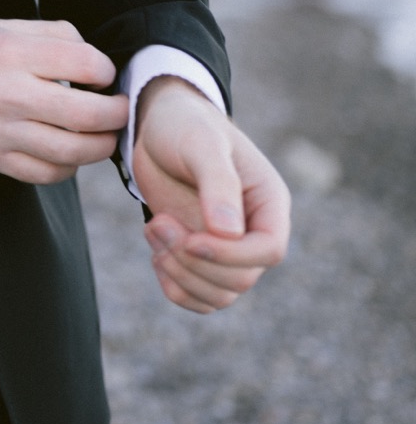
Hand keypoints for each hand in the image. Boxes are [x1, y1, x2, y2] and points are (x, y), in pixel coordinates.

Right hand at [0, 18, 128, 184]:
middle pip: (87, 115)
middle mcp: (9, 93)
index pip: (86, 64)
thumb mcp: (0, 25)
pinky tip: (69, 155)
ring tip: (102, 135)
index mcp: (13, 52)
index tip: (103, 74)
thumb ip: (50, 35)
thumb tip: (91, 57)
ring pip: (72, 153)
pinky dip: (67, 168)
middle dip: (115, 114)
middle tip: (119, 108)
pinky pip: (43, 174)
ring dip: (99, 146)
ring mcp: (0, 131)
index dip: (105, 71)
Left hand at [133, 76, 290, 313]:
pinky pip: (198, 298)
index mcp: (268, 201)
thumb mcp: (200, 143)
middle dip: (193, 261)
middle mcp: (254, 230)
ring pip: (219, 295)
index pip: (269, 250)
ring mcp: (228, 249)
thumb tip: (230, 232)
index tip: (191, 239)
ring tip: (153, 228)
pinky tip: (156, 250)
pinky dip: (174, 285)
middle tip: (157, 223)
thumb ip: (218, 183)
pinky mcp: (202, 258)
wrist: (158, 127)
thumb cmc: (185, 125)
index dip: (231, 256)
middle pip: (240, 279)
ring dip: (179, 273)